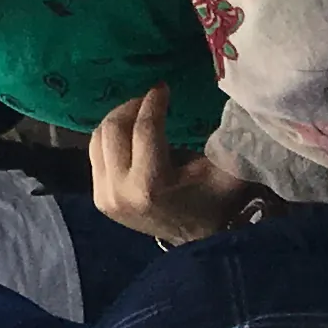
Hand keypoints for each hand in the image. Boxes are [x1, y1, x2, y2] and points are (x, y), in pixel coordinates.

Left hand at [89, 86, 258, 244]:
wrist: (198, 240)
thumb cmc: (215, 202)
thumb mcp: (227, 173)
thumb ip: (229, 143)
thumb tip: (232, 107)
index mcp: (150, 185)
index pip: (144, 129)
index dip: (153, 102)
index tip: (162, 87)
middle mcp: (120, 191)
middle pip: (113, 128)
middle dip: (132, 106)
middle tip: (150, 98)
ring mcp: (105, 197)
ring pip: (98, 138)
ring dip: (119, 119)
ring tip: (140, 112)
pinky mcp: (99, 199)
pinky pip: (95, 153)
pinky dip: (110, 138)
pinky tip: (129, 133)